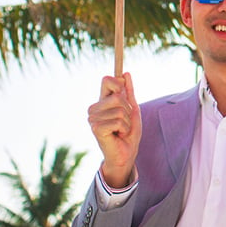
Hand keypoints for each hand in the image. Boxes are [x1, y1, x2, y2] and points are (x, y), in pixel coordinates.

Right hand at [87, 72, 140, 188]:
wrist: (127, 153)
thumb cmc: (129, 132)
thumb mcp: (132, 109)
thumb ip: (129, 91)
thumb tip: (126, 73)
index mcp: (102, 101)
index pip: (107, 80)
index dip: (119, 84)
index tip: (125, 96)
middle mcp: (95, 108)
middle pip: (118, 95)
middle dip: (128, 109)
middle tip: (124, 122)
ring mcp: (93, 118)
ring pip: (119, 109)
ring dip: (126, 122)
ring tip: (121, 130)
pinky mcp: (96, 128)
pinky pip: (118, 121)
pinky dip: (124, 129)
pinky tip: (118, 135)